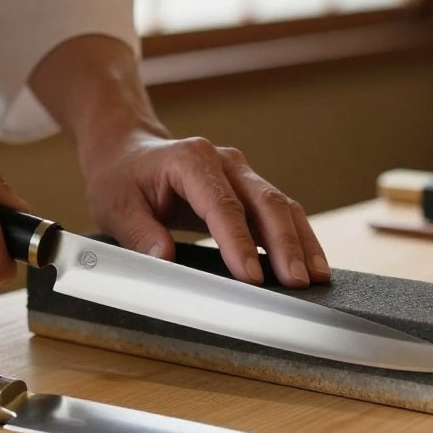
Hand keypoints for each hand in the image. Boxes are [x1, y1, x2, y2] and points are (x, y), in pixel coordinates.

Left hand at [81, 130, 330, 288]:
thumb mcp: (115, 205)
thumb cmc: (120, 178)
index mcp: (190, 160)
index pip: (222, 205)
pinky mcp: (248, 188)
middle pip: (264, 201)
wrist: (127, 151)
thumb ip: (140, 233)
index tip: (250, 278)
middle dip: (284, 243)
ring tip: (316, 277)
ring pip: (281, 205)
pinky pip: (279, 211)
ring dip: (300, 241)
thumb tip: (165, 260)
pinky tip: (311, 264)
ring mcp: (241, 173)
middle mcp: (224, 161)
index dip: (239, 242)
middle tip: (297, 281)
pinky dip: (297, 237)